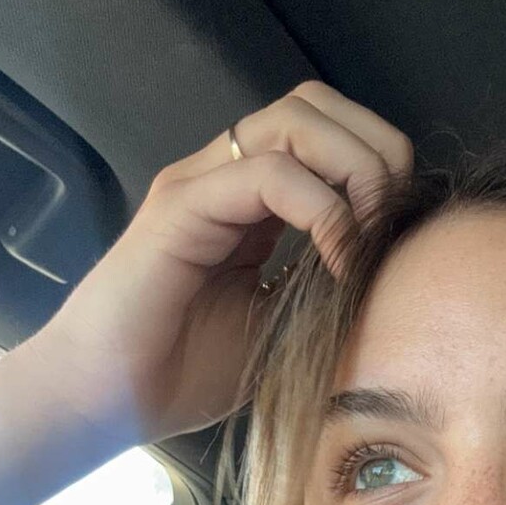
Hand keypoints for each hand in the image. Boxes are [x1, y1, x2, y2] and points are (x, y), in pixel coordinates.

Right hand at [25, 81, 412, 440]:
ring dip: (353, 172)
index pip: (330, 129)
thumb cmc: (186, 372)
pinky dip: (323, 212)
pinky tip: (336, 265)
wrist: (107, 400)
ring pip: (297, 120)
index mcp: (251, 197)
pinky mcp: (182, 206)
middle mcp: (225, 174)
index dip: (381, 166)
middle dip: (376, 153)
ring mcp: (202, 183)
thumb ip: (330, 284)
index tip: (398, 235)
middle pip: (318, 104)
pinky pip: (269, 173)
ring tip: (363, 242)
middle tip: (389, 228)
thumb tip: (398, 267)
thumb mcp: (286, 325)